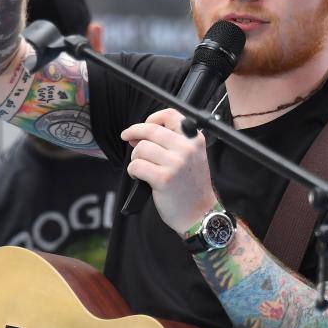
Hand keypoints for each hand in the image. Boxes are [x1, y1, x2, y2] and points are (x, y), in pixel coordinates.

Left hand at [121, 109, 217, 233]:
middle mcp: (187, 149)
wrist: (200, 213)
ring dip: (135, 158)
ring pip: (141, 148)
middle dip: (134, 133)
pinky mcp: (163, 178)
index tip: (144, 125)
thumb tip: (138, 134)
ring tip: (141, 167)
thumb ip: (170, 142)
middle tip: (127, 138)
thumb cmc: (192, 187)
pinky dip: (133, 171)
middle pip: (151, 130)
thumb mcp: (191, 157)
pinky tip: (139, 177)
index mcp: (195, 139)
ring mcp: (175, 163)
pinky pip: (136, 166)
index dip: (152, 118)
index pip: (170, 115)